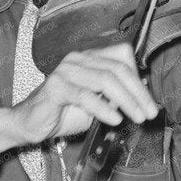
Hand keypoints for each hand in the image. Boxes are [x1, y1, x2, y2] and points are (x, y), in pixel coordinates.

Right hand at [0, 44, 160, 154]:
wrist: (30, 124)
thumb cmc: (64, 113)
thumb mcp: (97, 105)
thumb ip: (115, 97)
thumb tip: (142, 97)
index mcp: (90, 58)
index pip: (122, 55)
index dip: (139, 77)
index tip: (149, 102)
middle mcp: (78, 59)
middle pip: (117, 68)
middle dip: (138, 92)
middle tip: (150, 113)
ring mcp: (66, 71)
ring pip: (105, 80)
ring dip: (126, 101)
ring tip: (137, 117)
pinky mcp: (56, 87)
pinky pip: (85, 95)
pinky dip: (103, 108)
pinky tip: (114, 119)